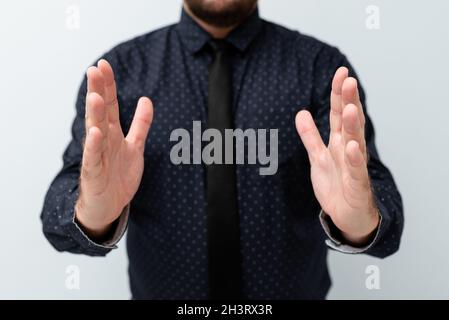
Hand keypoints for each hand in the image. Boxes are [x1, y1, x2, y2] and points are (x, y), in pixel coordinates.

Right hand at [75, 59, 153, 238]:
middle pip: (100, 111)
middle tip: (94, 70)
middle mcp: (102, 140)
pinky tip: (96, 131)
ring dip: (95, 114)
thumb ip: (141, 124)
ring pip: (95, 131)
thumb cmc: (118, 175)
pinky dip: (94, 145)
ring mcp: (97, 155)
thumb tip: (146, 100)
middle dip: (98, 91)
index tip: (104, 65)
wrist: (109, 205)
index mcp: (112, 133)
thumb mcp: (135, 146)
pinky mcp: (94, 172)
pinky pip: (94, 157)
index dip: (108, 85)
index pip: (109, 104)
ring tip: (95, 96)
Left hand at [295, 67, 379, 245]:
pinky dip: (354, 159)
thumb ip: (310, 136)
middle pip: (349, 122)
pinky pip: (356, 171)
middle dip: (349, 101)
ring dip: (352, 125)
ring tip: (349, 108)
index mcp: (339, 141)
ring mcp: (354, 166)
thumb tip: (301, 113)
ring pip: (354, 142)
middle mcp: (349, 149)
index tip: (341, 73)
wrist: (348, 215)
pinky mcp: (356, 185)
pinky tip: (352, 146)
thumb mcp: (318, 157)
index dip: (339, 94)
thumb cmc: (336, 184)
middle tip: (348, 80)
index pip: (339, 113)